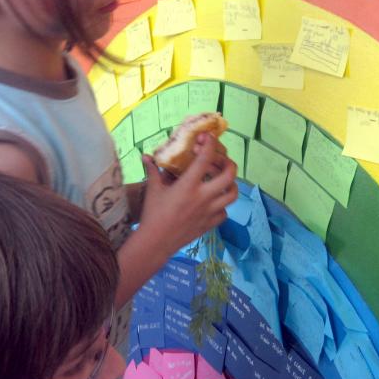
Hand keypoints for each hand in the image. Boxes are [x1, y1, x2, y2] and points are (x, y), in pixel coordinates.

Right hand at [138, 134, 237, 255]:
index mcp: (189, 185)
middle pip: (229, 175)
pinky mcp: (210, 224)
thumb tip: (146, 156)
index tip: (208, 136)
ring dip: (230, 183)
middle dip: (228, 163)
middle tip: (221, 160)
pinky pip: (225, 212)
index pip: (205, 158)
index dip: (210, 144)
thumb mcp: (153, 190)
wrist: (156, 242)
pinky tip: (213, 201)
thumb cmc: (152, 214)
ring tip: (221, 179)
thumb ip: (153, 170)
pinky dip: (222, 204)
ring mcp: (209, 211)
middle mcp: (203, 197)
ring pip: (232, 194)